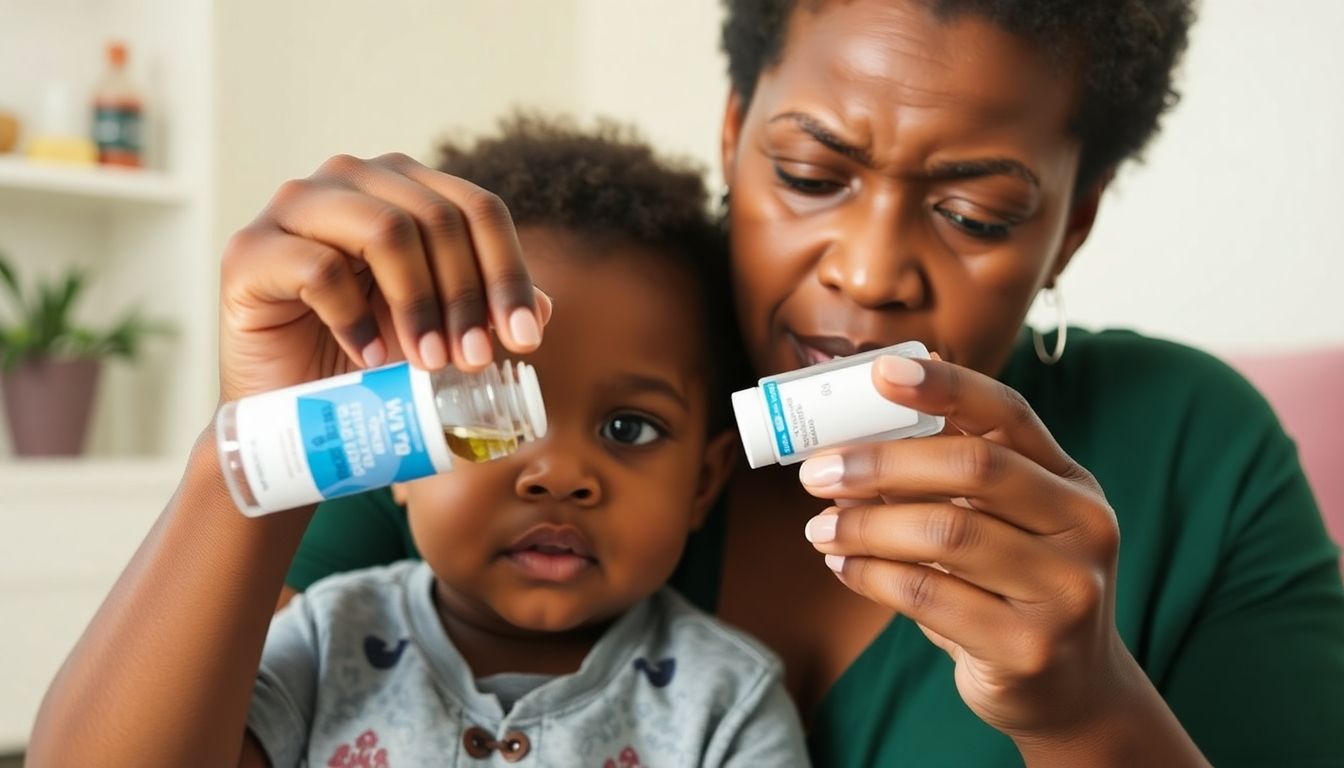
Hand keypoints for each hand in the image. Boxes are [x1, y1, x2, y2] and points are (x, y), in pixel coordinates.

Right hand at [218, 153, 551, 401]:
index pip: (478, 209)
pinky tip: (370, 359)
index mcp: (403, 185)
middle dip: (466, 297)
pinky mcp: (250, 249)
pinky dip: (355, 318)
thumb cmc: (366, 356)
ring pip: (385, 231)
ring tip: (428, 364)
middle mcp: (351, 179)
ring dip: (419, 305)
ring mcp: (295, 207)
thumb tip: (544, 311)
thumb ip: (485, 309)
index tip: (526, 340)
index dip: (508, 274)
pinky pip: (318, 268)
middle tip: (473, 362)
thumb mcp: (438, 329)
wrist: (285, 406)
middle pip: (437, 218)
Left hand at [798, 354, 1127, 740]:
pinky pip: (929, 596)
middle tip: (817, 471)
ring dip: (865, 526)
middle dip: (882, 463)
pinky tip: (842, 567)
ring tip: (818, 527)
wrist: (1072, 692)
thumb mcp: (1001, 528)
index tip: (881, 370)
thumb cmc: (1013, 592)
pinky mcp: (1029, 646)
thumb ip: (944, 483)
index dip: (946, 385)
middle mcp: (1082, 528)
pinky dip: (872, 576)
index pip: (1009, 414)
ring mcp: (1065, 590)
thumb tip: (848, 438)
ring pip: (946, 534)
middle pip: (973, 468)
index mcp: (1071, 483)